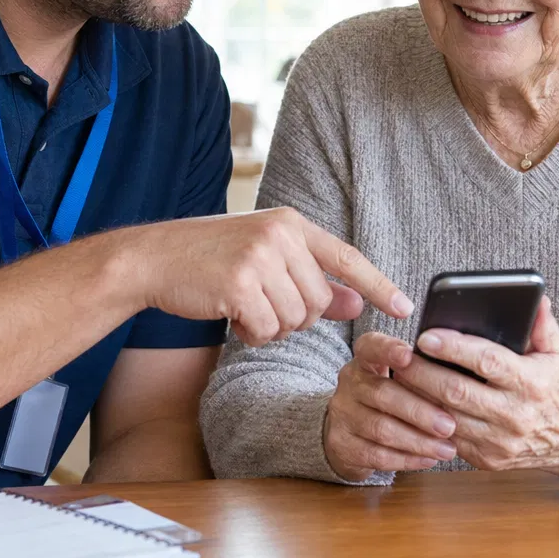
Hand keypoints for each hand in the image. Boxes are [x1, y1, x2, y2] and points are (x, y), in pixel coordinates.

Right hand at [131, 208, 412, 346]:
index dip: (378, 285)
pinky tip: (229, 314)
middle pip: (319, 302)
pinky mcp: (239, 284)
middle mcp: (280, 235)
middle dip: (296, 317)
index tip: (404, 308)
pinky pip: (267, 330)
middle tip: (261, 305)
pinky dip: (251, 333)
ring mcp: (259, 257)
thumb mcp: (265, 259)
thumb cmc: (210, 260)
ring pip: (295, 320)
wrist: (154, 258)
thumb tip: (354, 302)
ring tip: (242, 306)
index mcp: (291, 223)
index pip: (346, 257)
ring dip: (271, 327)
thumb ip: (312, 279)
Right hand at [323, 332, 458, 481]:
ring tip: (447, 449)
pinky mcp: (344, 446)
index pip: (371, 347)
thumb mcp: (395, 377)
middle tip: (449, 425)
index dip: (388, 349)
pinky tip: (429, 459)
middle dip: (419, 411)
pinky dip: (407, 459)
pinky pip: (378, 455)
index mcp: (364, 359)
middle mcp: (350, 384)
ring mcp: (344, 415)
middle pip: (383, 394)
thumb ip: (419, 372)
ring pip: (382, 429)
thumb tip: (458, 372)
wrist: (347, 432)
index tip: (409, 354)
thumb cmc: (386, 399)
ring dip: (418, 441)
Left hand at [392, 297, 558, 481]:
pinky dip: (427, 422)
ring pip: (447, 419)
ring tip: (400, 377)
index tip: (426, 336)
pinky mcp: (489, 460)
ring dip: (419, 398)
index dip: (454, 348)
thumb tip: (535, 297)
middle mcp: (516, 415)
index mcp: (533, 383)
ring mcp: (501, 442)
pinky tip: (413, 403)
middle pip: (458, 392)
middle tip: (400, 356)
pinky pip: (449, 440)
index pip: (487, 361)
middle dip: (424, 373)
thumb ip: (542, 324)